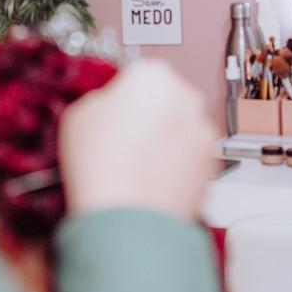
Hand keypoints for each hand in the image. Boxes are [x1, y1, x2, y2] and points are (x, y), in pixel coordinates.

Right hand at [58, 60, 216, 220]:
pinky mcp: (212, 164)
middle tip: (122, 139)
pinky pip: (190, 155)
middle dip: (148, 115)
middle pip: (164, 98)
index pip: (138, 74)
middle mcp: (186, 97)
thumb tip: (109, 104)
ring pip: (180, 127)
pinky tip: (151, 178)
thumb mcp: (79, 115)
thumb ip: (101, 99)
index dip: (122, 96)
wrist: (128, 217)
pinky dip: (176, 163)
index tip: (113, 112)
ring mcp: (203, 132)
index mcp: (154, 75)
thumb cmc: (102, 166)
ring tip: (135, 163)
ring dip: (164, 139)